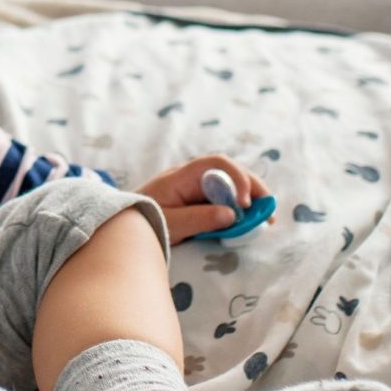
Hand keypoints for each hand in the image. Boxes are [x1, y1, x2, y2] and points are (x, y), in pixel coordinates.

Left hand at [134, 153, 270, 245]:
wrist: (122, 226)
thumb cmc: (141, 221)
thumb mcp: (169, 223)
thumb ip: (198, 219)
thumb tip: (231, 215)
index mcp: (182, 175)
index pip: (217, 164)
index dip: (237, 179)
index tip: (245, 204)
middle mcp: (192, 177)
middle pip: (230, 172)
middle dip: (252, 188)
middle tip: (267, 212)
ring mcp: (196, 188)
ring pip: (231, 185)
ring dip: (250, 199)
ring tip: (264, 219)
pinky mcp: (199, 202)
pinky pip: (224, 200)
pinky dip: (239, 209)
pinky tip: (249, 222)